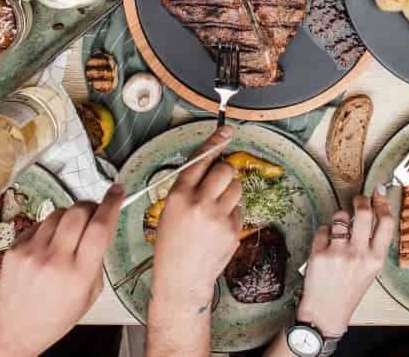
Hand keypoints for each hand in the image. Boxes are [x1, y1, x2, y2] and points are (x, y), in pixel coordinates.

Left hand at [0, 186, 123, 356]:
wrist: (14, 327)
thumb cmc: (55, 315)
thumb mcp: (90, 293)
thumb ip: (96, 259)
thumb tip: (101, 226)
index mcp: (79, 275)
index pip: (100, 228)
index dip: (112, 204)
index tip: (117, 191)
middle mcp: (55, 261)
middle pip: (78, 212)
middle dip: (90, 206)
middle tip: (93, 212)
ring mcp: (33, 253)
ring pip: (58, 213)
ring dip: (69, 216)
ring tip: (68, 234)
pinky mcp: (16, 248)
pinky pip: (39, 223)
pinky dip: (49, 228)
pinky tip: (48, 245)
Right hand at [151, 126, 241, 310]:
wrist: (181, 278)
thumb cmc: (172, 245)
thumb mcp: (169, 210)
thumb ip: (188, 187)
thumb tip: (210, 164)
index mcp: (179, 195)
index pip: (200, 159)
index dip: (215, 142)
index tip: (227, 130)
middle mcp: (199, 203)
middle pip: (225, 170)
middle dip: (224, 173)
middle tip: (217, 183)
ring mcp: (218, 217)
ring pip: (237, 188)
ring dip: (230, 193)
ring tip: (215, 210)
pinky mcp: (233, 230)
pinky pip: (239, 210)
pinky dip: (232, 214)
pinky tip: (218, 228)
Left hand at [295, 190, 394, 337]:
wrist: (326, 311)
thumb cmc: (349, 290)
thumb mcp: (370, 270)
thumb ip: (371, 245)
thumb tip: (371, 213)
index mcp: (376, 260)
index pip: (386, 223)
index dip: (383, 203)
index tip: (379, 193)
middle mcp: (359, 255)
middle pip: (364, 213)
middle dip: (360, 200)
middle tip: (358, 198)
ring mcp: (338, 254)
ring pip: (340, 217)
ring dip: (339, 216)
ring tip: (339, 226)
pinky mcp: (319, 254)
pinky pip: (323, 229)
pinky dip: (324, 232)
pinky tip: (325, 243)